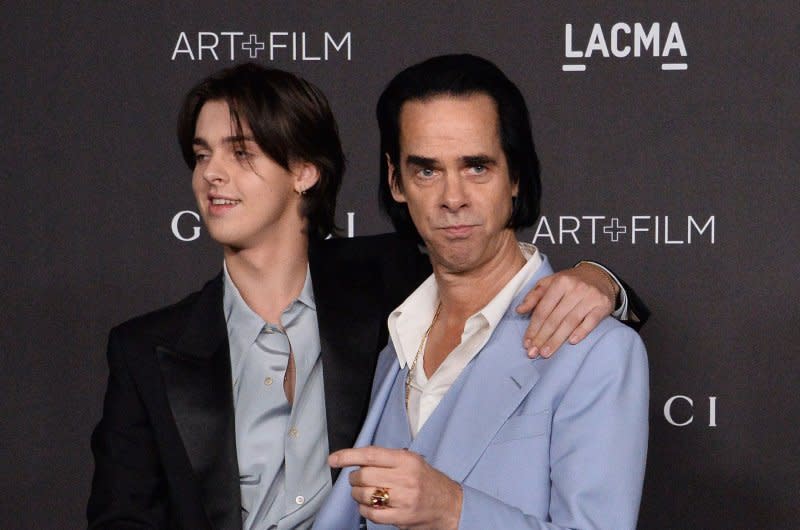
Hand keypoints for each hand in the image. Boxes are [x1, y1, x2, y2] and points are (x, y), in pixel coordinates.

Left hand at [329, 446, 462, 528]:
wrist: (449, 504)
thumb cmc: (427, 481)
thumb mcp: (412, 461)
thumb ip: (387, 459)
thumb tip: (356, 460)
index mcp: (406, 460)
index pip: (371, 454)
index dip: (348, 456)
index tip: (334, 459)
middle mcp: (406, 478)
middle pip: (365, 476)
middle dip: (354, 479)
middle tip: (356, 480)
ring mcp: (404, 499)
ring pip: (365, 495)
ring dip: (357, 494)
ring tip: (362, 493)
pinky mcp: (402, 517)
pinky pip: (372, 513)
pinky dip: (364, 509)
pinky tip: (368, 506)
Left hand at [516, 262, 617, 357]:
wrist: (599, 276)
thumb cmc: (570, 282)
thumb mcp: (550, 282)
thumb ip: (534, 296)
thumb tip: (519, 310)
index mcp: (560, 282)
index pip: (543, 309)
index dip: (533, 328)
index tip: (527, 342)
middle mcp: (575, 288)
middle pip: (555, 318)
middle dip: (542, 337)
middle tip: (533, 352)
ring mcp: (590, 297)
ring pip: (570, 322)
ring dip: (557, 340)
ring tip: (546, 352)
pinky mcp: (603, 305)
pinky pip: (591, 322)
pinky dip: (581, 332)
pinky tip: (571, 342)